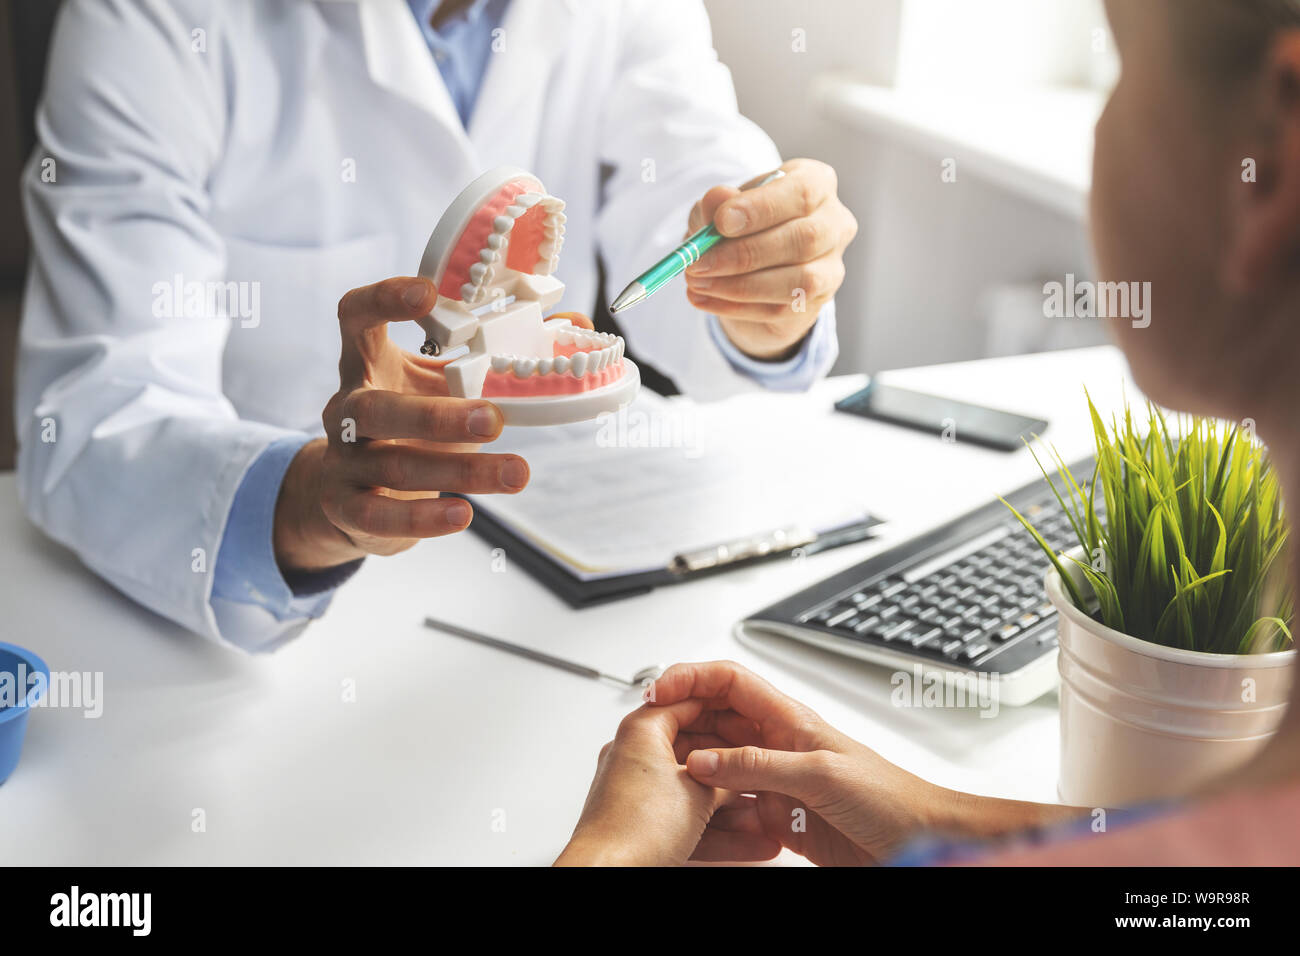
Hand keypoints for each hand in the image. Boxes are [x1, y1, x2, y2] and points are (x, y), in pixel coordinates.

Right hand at [274, 277, 590, 572]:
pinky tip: (462, 515)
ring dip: (460, 471)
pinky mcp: (345, 506)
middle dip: (437, 415)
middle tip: (495, 419)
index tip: (428, 292)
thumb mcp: (445, 384)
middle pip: (377, 408)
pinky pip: (379, 514)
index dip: (384, 299)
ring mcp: (342, 459)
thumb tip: (574, 321)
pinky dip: (423, 518)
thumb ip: (501, 354)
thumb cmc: (413, 426)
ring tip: (516, 474)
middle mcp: (345, 408)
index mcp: (368, 363)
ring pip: (396, 465)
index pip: (356, 316)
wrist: (352, 495)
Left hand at [555, 697, 781, 865]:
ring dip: (731, 808)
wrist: (609, 874)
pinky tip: (750, 842)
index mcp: (642, 732)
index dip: (725, 711)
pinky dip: (716, 830)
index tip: (751, 718)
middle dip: (734, 769)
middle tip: (762, 768)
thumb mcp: (699, 793)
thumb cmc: (636, 828)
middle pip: (695, 751)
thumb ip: (726, 777)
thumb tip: (742, 773)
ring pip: (693, 792)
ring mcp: (637, 792)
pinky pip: (686, 819)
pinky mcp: (641, 823)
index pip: (688, 703)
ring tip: (764, 817)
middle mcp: (634, 756)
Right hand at [650, 661, 1078, 865]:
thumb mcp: (819, 774)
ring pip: (719, 769)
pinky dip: (714, 815)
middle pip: (715, 723)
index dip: (690, 678)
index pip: (729, 682)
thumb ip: (758, 766)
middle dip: (681, 727)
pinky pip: (734, 810)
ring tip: (665, 783)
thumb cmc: (892, 797)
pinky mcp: (780, 818)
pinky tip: (699, 821)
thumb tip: (703, 762)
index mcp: (789, 719)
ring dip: (693, 775)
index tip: (656, 691)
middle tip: (649, 742)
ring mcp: (777, 781)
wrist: (921, 840)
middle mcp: (779, 744)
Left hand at [684, 158, 856, 360]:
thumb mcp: (721, 208)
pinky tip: (703, 299)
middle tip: (698, 262)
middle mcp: (834, 222)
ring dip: (740, 286)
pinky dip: (736, 307)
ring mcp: (832, 264)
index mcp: (816, 183)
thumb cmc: (740, 224)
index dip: (761, 208)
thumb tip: (717, 200)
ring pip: (799, 280)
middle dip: (745, 254)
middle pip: (804, 239)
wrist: (751, 265)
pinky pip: (781, 308)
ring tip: (697, 282)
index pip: (802, 192)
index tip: (721, 222)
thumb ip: (718, 203)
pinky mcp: (818, 300)